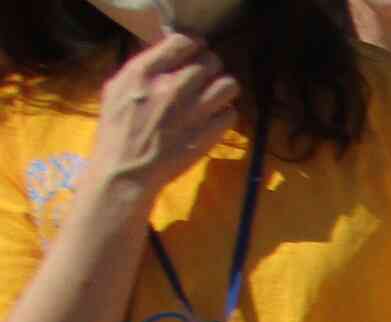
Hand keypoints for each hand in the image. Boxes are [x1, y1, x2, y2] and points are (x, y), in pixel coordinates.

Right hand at [92, 33, 238, 199]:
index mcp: (146, 72)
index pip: (184, 41)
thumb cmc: (117, 128)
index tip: (194, 51)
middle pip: (212, 61)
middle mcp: (173, 87)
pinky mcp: (208, 134)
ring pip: (229, 85)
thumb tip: (168, 53)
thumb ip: (143, 68)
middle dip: (210, 66)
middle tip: (204, 76)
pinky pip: (231, 114)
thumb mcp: (117, 87)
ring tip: (214, 94)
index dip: (194, 44)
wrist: (126, 170)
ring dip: (223, 87)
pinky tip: (213, 118)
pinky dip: (225, 114)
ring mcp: (194, 111)